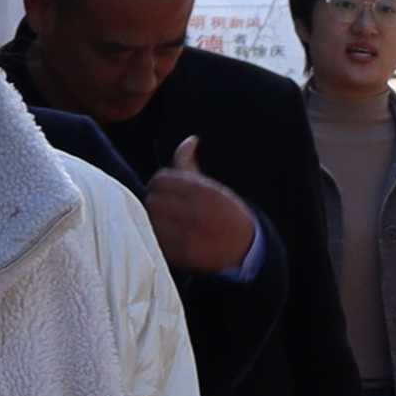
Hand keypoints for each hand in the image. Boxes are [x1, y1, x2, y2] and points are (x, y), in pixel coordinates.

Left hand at [145, 140, 261, 276]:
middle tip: (164, 207)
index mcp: (203, 192)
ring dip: (153, 219)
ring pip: (150, 220)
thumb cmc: (225, 213)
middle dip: (155, 202)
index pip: (161, 179)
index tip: (166, 191)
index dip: (160, 184)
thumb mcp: (212, 186)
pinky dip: (155, 237)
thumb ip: (190, 164)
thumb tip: (189, 140)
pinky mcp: (181, 255)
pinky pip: (154, 240)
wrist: (245, 249)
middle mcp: (195, 212)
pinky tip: (167, 236)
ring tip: (164, 222)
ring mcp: (187, 235)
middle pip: (152, 200)